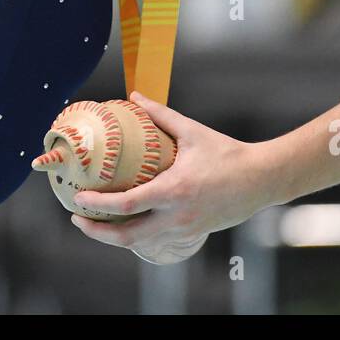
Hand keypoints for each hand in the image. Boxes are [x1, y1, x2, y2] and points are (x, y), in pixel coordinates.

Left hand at [68, 91, 273, 262]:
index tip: (78, 197)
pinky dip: (136, 234)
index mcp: (173, 191)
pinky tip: (125, 222)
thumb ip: (161, 114)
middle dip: (96, 232)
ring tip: (95, 223)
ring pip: (140, 243)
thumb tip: (135, 95)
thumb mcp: (192, 131)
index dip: (97, 205)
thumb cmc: (228, 154)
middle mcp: (176, 217)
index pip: (126, 205)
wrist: (262, 180)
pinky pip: (156, 240)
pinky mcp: (192, 234)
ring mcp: (184, 230)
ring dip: (113, 237)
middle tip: (77, 219)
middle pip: (126, 236)